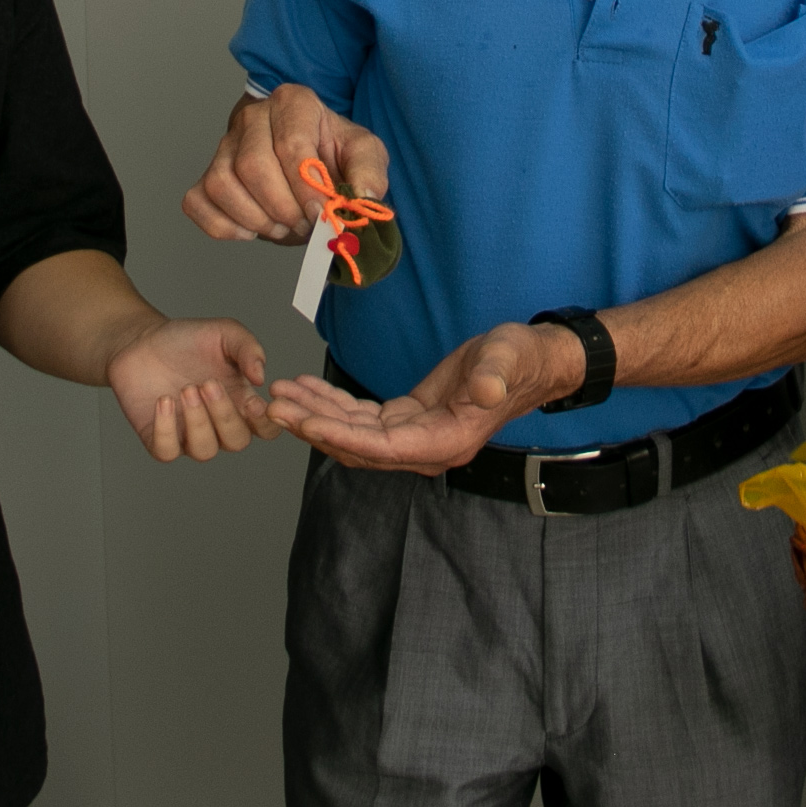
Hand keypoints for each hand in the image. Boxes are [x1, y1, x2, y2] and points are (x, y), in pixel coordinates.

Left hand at [104, 315, 275, 460]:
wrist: (143, 340)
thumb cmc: (187, 340)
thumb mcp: (225, 333)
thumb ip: (248, 349)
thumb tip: (261, 377)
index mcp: (240, 401)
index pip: (265, 428)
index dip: (265, 423)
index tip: (254, 403)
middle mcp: (217, 424)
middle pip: (236, 441)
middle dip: (224, 415)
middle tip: (208, 383)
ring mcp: (187, 434)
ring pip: (204, 450)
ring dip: (198, 422)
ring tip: (186, 389)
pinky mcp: (158, 438)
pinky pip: (166, 451)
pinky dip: (166, 429)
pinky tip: (164, 401)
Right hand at [182, 84, 388, 244]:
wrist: (305, 160)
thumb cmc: (332, 152)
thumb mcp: (363, 152)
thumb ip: (369, 171)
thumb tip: (363, 196)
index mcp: (293, 102)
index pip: (291, 145)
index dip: (307, 187)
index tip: (322, 213)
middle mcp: (252, 117)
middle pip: (253, 166)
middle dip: (282, 207)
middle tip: (305, 223)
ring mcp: (224, 145)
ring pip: (221, 184)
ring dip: (255, 219)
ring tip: (283, 226)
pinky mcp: (206, 174)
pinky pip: (198, 203)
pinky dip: (223, 226)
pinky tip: (252, 229)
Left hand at [265, 321, 586, 473]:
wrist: (532, 361)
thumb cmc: (521, 359)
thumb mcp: (509, 359)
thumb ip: (494, 377)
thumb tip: (485, 390)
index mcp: (447, 440)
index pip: (380, 446)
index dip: (338, 434)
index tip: (303, 420)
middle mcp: (426, 447)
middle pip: (356, 446)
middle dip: (312, 426)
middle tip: (273, 405)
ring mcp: (415, 436)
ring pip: (352, 435)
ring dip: (314, 416)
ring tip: (278, 395)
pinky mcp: (407, 419)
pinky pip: (361, 419)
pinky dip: (331, 405)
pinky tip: (306, 388)